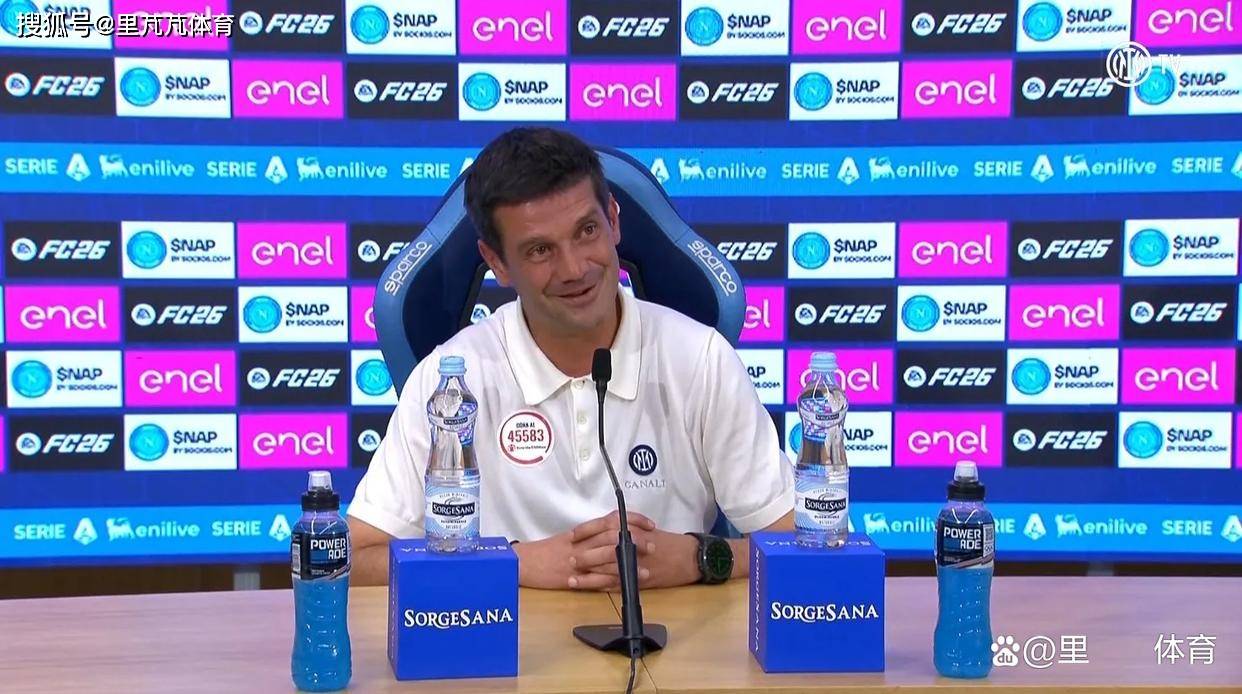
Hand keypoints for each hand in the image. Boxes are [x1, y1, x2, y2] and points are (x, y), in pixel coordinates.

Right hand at [511, 511, 654, 589]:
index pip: (611, 520)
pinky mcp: (573, 578)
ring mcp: (578, 561)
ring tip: (645, 570)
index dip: (633, 520)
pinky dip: (611, 583)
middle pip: (613, 537)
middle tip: (652, 545)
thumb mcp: (569, 539)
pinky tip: (624, 586)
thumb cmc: (546, 552)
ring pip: (607, 559)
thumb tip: (613, 536)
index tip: (649, 524)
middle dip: (635, 541)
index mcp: (582, 532)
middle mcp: (582, 543)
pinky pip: (595, 580)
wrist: (523, 563)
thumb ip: (590, 537)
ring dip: (628, 564)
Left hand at [569, 515, 700, 590]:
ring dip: (587, 575)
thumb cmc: (667, 542)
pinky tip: (590, 589)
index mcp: (632, 529)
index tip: (572, 535)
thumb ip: (625, 528)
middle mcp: (631, 544)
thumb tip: (603, 531)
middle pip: (601, 548)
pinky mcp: (638, 579)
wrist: (688, 556)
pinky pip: (616, 583)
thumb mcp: (645, 528)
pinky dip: (602, 586)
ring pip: (605, 569)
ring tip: (572, 580)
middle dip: (583, 555)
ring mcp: (634, 563)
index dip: (585, 531)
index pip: (603, 526)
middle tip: (569, 560)